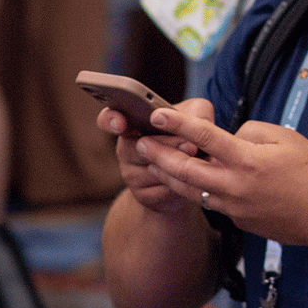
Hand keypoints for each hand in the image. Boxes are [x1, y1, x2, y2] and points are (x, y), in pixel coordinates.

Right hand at [99, 96, 214, 215]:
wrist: (189, 177)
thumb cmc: (191, 137)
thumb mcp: (197, 117)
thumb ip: (196, 113)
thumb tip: (198, 121)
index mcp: (134, 123)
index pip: (109, 119)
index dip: (111, 120)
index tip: (121, 123)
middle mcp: (127, 148)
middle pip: (141, 147)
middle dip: (169, 145)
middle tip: (191, 146)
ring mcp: (131, 174)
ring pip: (152, 170)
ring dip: (178, 167)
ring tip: (198, 161)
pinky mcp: (142, 195)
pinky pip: (161, 190)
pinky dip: (180, 185)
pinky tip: (193, 180)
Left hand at [137, 107, 307, 248]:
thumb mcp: (287, 138)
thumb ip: (252, 133)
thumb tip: (230, 139)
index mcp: (248, 160)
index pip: (205, 137)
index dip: (179, 123)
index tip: (159, 113)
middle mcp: (234, 184)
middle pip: (185, 169)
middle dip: (159, 154)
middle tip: (141, 143)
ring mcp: (233, 206)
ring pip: (190, 190)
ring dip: (169, 176)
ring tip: (153, 164)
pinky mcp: (236, 220)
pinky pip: (211, 202)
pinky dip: (197, 190)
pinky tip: (192, 181)